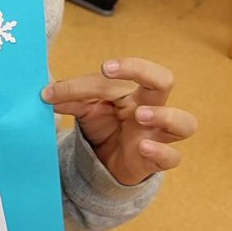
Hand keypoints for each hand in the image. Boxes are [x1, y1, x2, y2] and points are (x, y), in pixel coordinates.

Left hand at [41, 58, 196, 185]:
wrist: (105, 164)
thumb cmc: (102, 127)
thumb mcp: (85, 109)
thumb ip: (69, 98)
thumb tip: (46, 93)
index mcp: (134, 90)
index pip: (125, 73)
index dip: (112, 70)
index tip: (102, 67)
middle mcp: (152, 108)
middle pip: (164, 80)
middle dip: (142, 71)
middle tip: (111, 73)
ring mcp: (158, 135)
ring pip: (185, 122)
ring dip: (165, 115)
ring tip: (141, 115)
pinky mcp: (156, 161)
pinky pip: (172, 157)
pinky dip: (161, 152)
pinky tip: (143, 147)